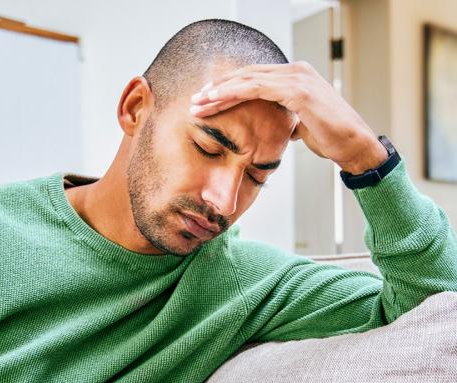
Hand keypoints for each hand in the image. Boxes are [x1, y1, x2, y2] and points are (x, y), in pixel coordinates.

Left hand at [189, 61, 387, 173]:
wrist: (354, 145)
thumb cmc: (330, 136)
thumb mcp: (301, 122)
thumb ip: (286, 115)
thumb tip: (277, 124)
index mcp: (295, 76)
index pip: (253, 77)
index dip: (228, 88)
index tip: (207, 101)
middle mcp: (296, 70)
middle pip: (246, 75)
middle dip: (217, 88)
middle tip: (195, 101)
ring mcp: (298, 77)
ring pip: (247, 79)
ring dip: (219, 92)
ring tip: (198, 103)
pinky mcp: (298, 90)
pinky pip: (257, 88)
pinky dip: (234, 93)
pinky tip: (216, 101)